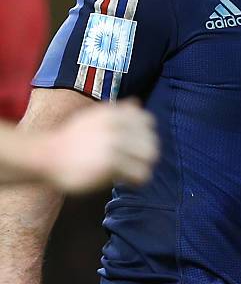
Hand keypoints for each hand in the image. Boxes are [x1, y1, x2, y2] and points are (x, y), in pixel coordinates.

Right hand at [38, 100, 158, 193]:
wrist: (47, 156)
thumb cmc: (73, 138)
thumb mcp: (94, 117)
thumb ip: (117, 111)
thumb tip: (137, 103)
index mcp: (114, 113)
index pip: (147, 121)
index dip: (145, 134)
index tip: (136, 145)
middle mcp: (115, 126)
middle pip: (151, 140)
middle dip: (147, 152)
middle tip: (137, 161)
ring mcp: (112, 144)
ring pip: (149, 156)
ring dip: (144, 165)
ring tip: (133, 171)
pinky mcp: (109, 164)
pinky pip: (139, 173)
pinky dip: (138, 179)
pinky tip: (128, 180)